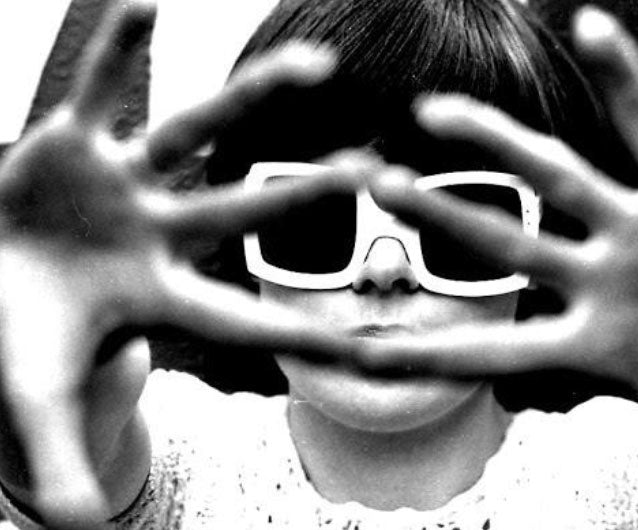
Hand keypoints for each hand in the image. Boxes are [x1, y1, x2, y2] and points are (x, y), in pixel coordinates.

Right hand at [0, 0, 356, 526]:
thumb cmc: (23, 335)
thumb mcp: (33, 401)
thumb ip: (59, 462)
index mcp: (158, 296)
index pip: (242, 318)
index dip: (301, 329)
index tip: (373, 336)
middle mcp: (156, 232)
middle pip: (241, 209)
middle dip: (302, 194)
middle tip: (372, 171)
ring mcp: (120, 183)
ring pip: (196, 132)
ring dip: (252, 100)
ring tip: (316, 68)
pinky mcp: (70, 143)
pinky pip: (95, 86)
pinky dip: (116, 50)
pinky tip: (147, 3)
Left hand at [363, 7, 637, 529]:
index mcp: (589, 339)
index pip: (494, 348)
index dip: (431, 351)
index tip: (355, 347)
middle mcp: (597, 272)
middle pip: (507, 240)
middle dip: (444, 216)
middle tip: (373, 185)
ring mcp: (636, 225)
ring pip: (556, 172)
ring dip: (498, 139)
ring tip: (432, 109)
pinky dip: (626, 76)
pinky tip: (589, 24)